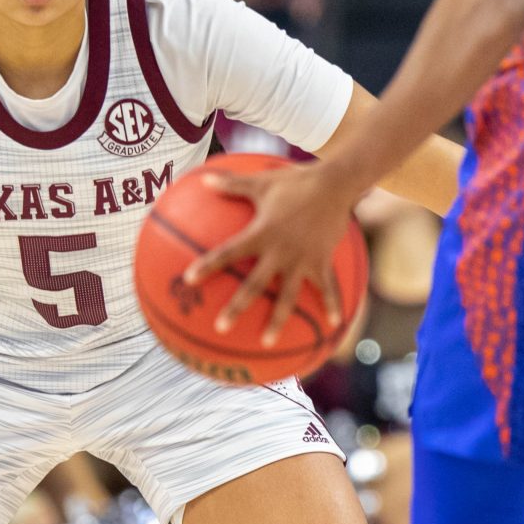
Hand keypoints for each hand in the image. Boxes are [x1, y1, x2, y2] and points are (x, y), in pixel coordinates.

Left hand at [183, 161, 358, 345]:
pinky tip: (333, 325)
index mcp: (262, 233)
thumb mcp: (261, 182)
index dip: (208, 265)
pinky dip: (331, 305)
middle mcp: (280, 251)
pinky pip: (327, 288)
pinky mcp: (322, 262)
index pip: (229, 252)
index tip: (188, 280)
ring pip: (287, 297)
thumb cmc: (295, 181)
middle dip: (237, 308)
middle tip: (219, 328)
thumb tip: (202, 179)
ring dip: (277, 322)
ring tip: (267, 344)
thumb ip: (231, 185)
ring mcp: (302, 260)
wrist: (335, 184)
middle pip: (254, 285)